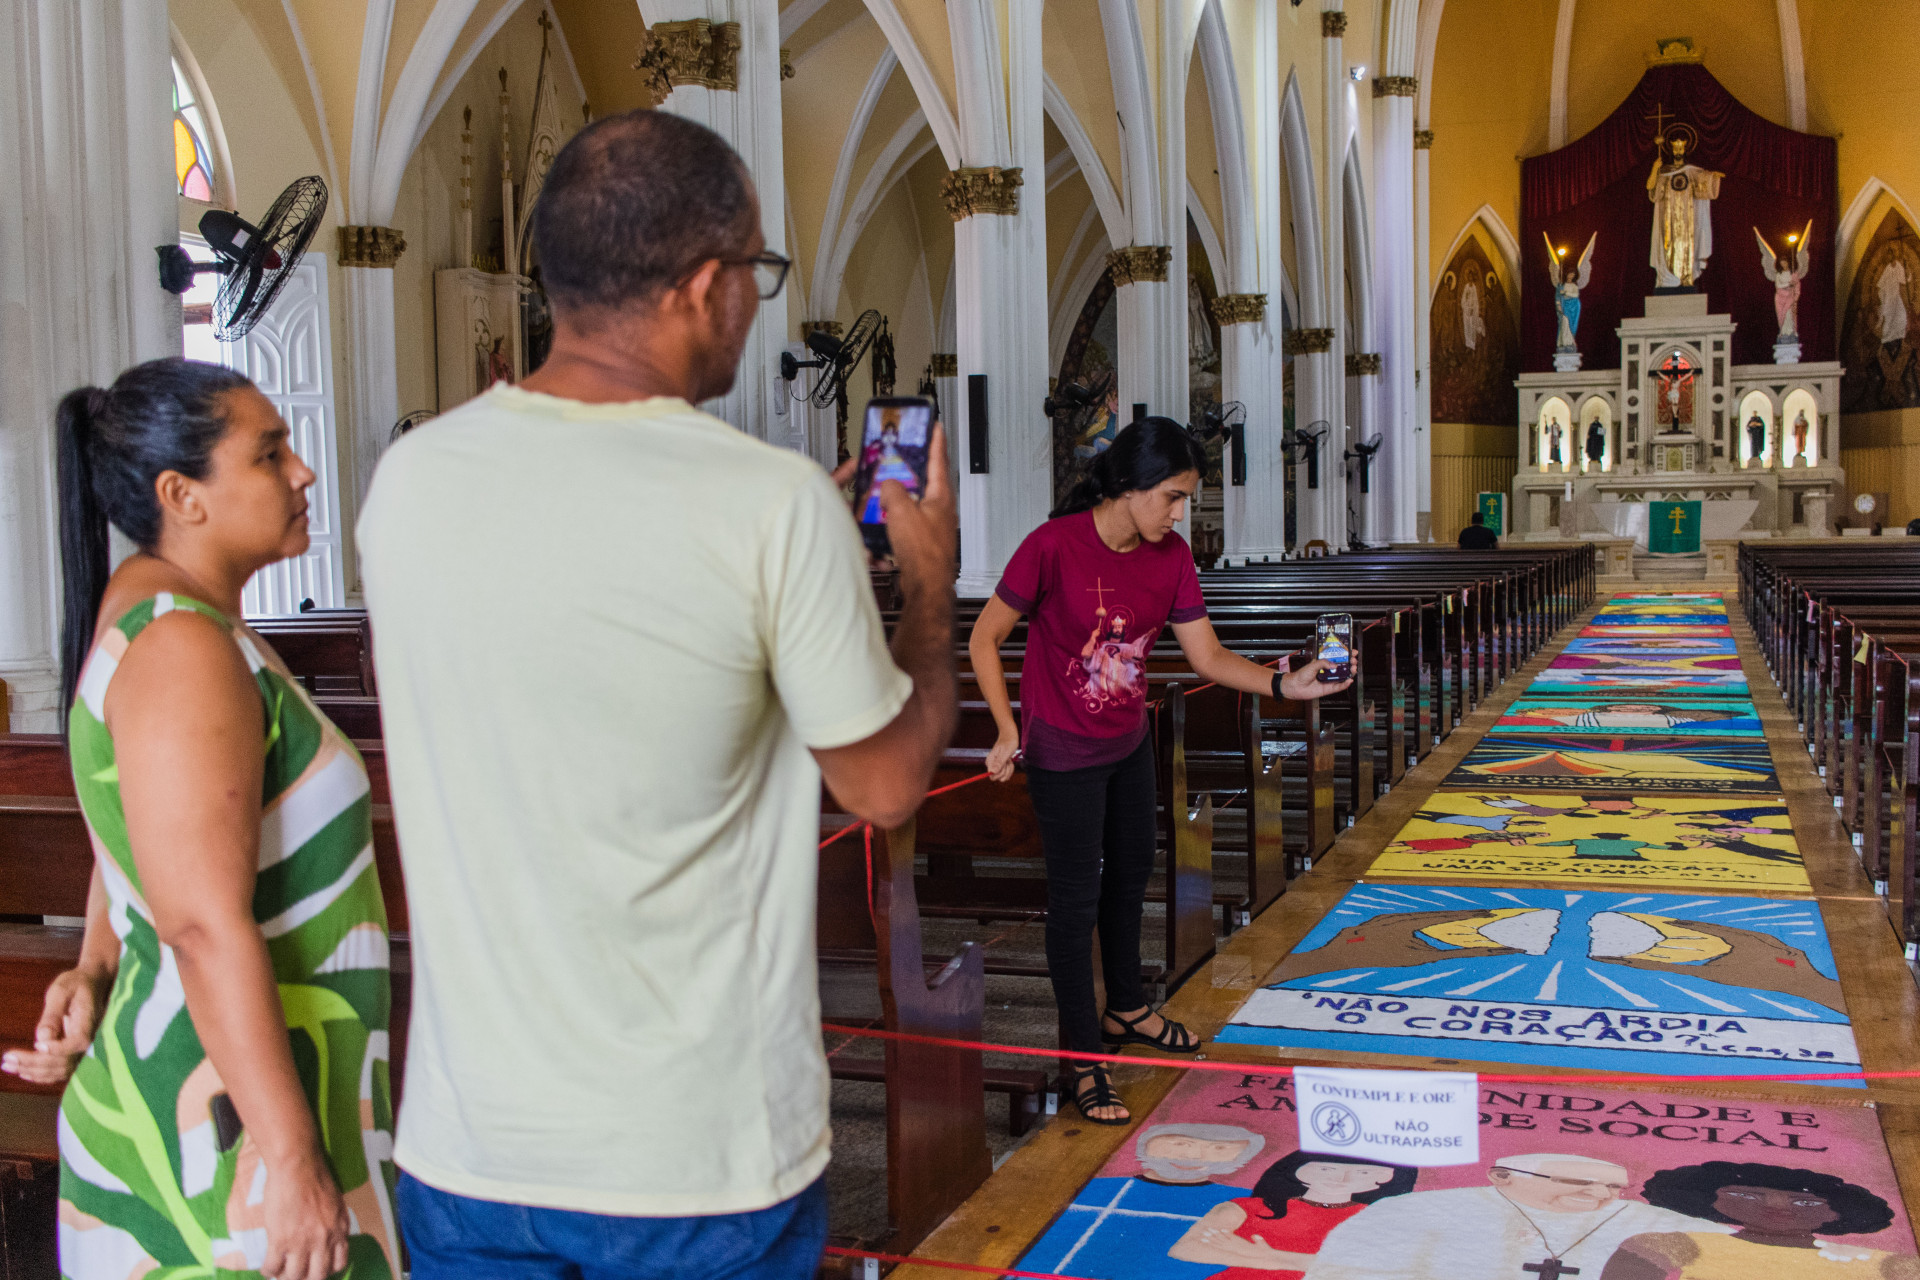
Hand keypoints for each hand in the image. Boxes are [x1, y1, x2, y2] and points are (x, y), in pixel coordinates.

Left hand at [2, 967, 107, 1085]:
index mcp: (87, 1024)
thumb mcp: (62, 991)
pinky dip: (40, 1074)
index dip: (57, 1049)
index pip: (75, 1044)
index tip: (36, 1045)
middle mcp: (86, 1041)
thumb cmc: (75, 984)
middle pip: (63, 1062)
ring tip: (8, 1065)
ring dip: (33, 1071)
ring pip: (59, 1071)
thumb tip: (42, 1038)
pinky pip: (58, 1071)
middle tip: (7, 1059)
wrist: (91, 983)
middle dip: (33, 1063)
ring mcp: (80, 1049)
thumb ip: (53, 1014)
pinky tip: (22, 1071)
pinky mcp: (72, 1052)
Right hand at [262, 1150, 349, 1279]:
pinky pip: (272, 1267)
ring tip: (281, 1272)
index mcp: (339, 1229)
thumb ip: (334, 1223)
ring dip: (286, 1277)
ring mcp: (302, 1242)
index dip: (327, 1270)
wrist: (297, 1166)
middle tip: (298, 1274)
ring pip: (295, 1276)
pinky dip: (268, 1271)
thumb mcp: (335, 1203)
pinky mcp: (280, 1240)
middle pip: (318, 1275)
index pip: (339, 1263)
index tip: (317, 1267)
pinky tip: (267, 1267)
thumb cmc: (316, 1177)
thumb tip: (330, 1236)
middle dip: (307, 1279)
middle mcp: (324, 1240)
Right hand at [878, 423, 956, 592]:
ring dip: (899, 500)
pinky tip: (886, 528)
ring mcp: (934, 527)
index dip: (935, 440)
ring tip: (886, 499)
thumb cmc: (924, 552)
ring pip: (915, 505)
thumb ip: (892, 489)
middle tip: (902, 461)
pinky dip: (896, 522)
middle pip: (926, 482)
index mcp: (942, 496)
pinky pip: (908, 525)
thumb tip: (887, 485)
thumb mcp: (901, 510)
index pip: (939, 459)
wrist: (926, 585)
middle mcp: (941, 510)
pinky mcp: (924, 542)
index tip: (935, 426)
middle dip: (911, 472)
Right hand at [986, 727, 1019, 781]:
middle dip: (1006, 771)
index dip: (1000, 774)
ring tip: (1009, 760)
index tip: (1005, 765)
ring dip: (1009, 769)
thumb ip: (999, 763)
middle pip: (998, 778)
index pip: (992, 777)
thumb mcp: (1005, 752)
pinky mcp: (1000, 767)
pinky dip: (1010, 768)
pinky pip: (1006, 774)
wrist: (1009, 736)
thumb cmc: (1008, 742)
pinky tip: (1009, 761)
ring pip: (1003, 777)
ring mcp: (996, 767)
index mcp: (990, 762)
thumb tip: (992, 772)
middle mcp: (991, 765)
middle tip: (1008, 761)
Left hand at [1277, 659, 1351, 700]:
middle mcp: (1328, 671)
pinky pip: (1339, 687)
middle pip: (1343, 667)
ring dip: (1350, 673)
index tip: (1352, 652)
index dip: (1345, 655)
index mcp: (1324, 663)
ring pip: (1343, 676)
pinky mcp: (1329, 688)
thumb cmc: (1301, 675)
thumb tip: (1334, 665)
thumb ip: (1323, 663)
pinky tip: (1349, 680)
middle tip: (1353, 660)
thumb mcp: (1313, 665)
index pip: (1337, 658)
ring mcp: (1330, 680)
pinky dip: (1345, 684)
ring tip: (1353, 669)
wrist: (1296, 686)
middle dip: (1350, 663)